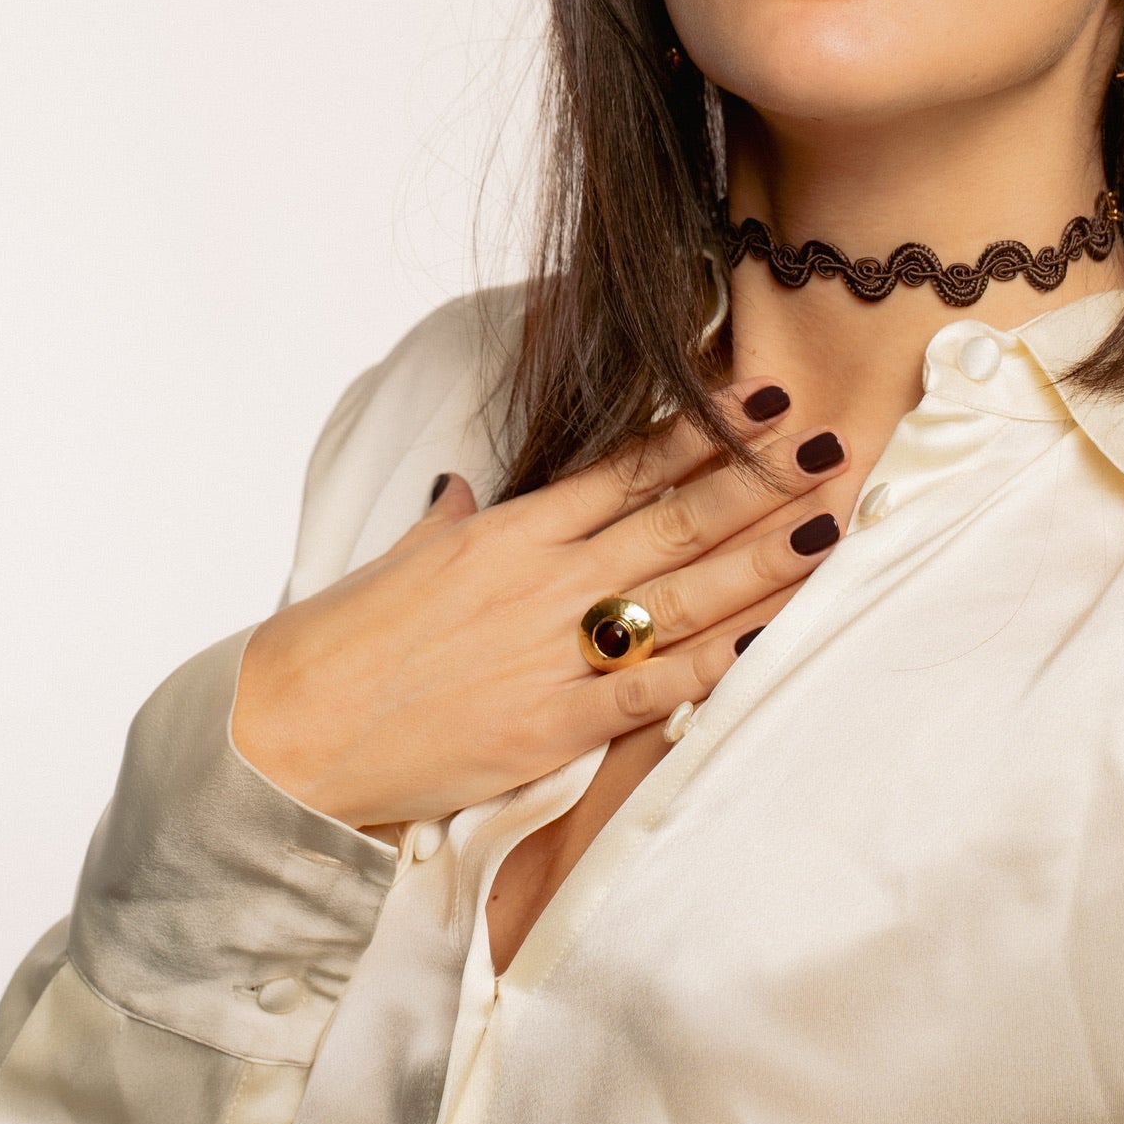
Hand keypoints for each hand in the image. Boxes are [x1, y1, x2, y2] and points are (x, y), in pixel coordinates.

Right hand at [231, 385, 843, 828]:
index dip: (709, 428)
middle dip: (762, 478)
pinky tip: (768, 636)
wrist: (291, 730)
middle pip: (677, 517)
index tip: (768, 393)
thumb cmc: (345, 641)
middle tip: (832, 440)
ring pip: (682, 593)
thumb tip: (464, 489)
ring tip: (829, 520)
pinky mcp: (553, 724)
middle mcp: (546, 577)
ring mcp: (554, 649)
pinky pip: (650, 690)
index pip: (632, 464)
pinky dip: (713, 664)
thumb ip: (454, 521)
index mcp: (515, 528)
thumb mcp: (409, 557)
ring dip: (762, 558)